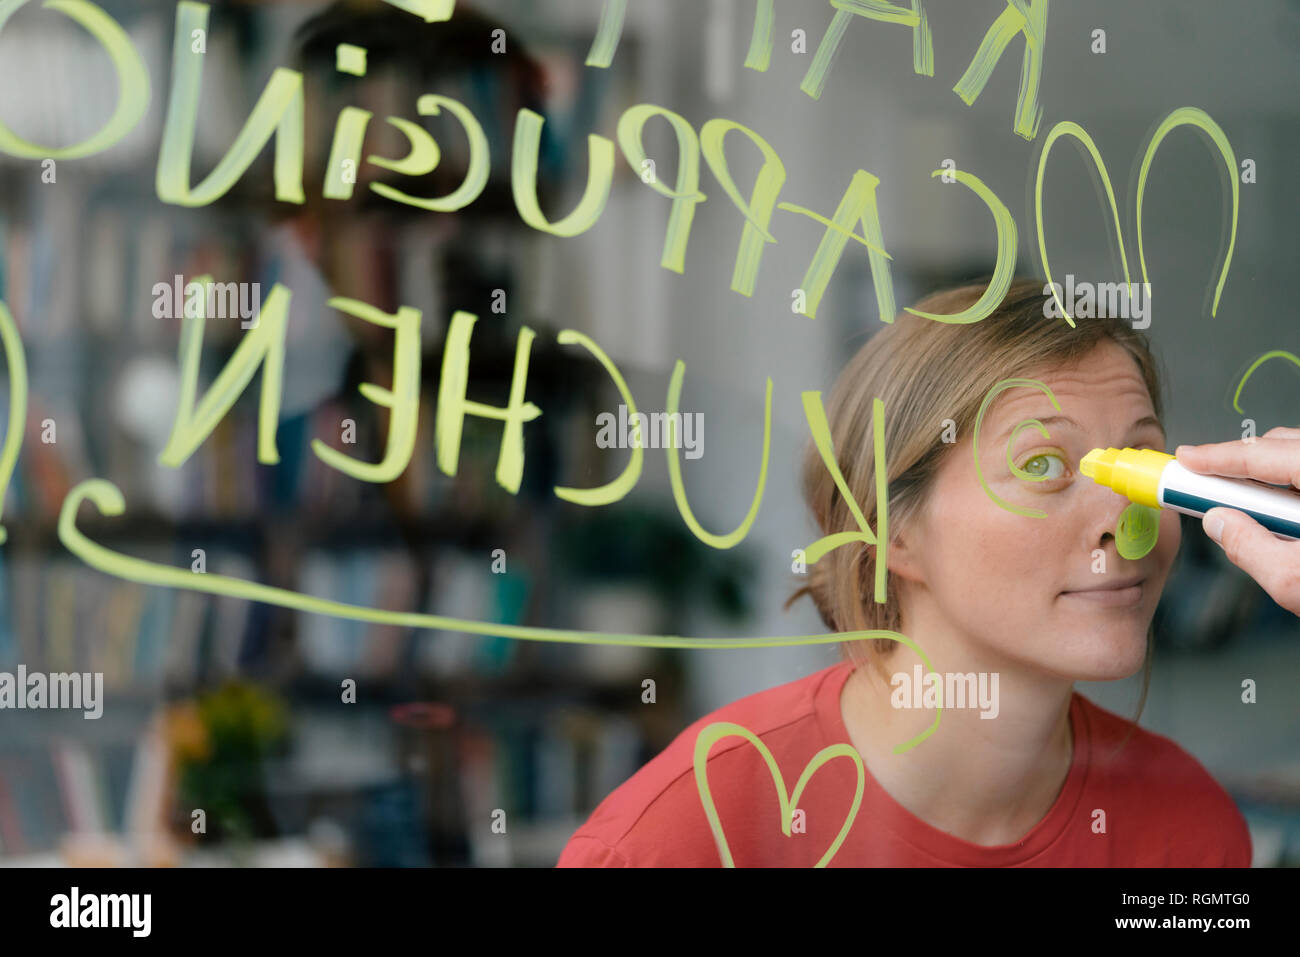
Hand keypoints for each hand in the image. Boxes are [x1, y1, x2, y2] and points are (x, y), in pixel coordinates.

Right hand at [1175, 427, 1299, 615]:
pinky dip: (1288, 489)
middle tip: (1202, 482)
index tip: (1185, 458)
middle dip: (1239, 461)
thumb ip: (1248, 548)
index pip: (1264, 454)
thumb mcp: (1294, 581)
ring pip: (1297, 458)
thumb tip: (1218, 521)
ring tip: (1242, 506)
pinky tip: (1278, 516)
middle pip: (1283, 446)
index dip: (1218, 456)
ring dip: (1266, 477)